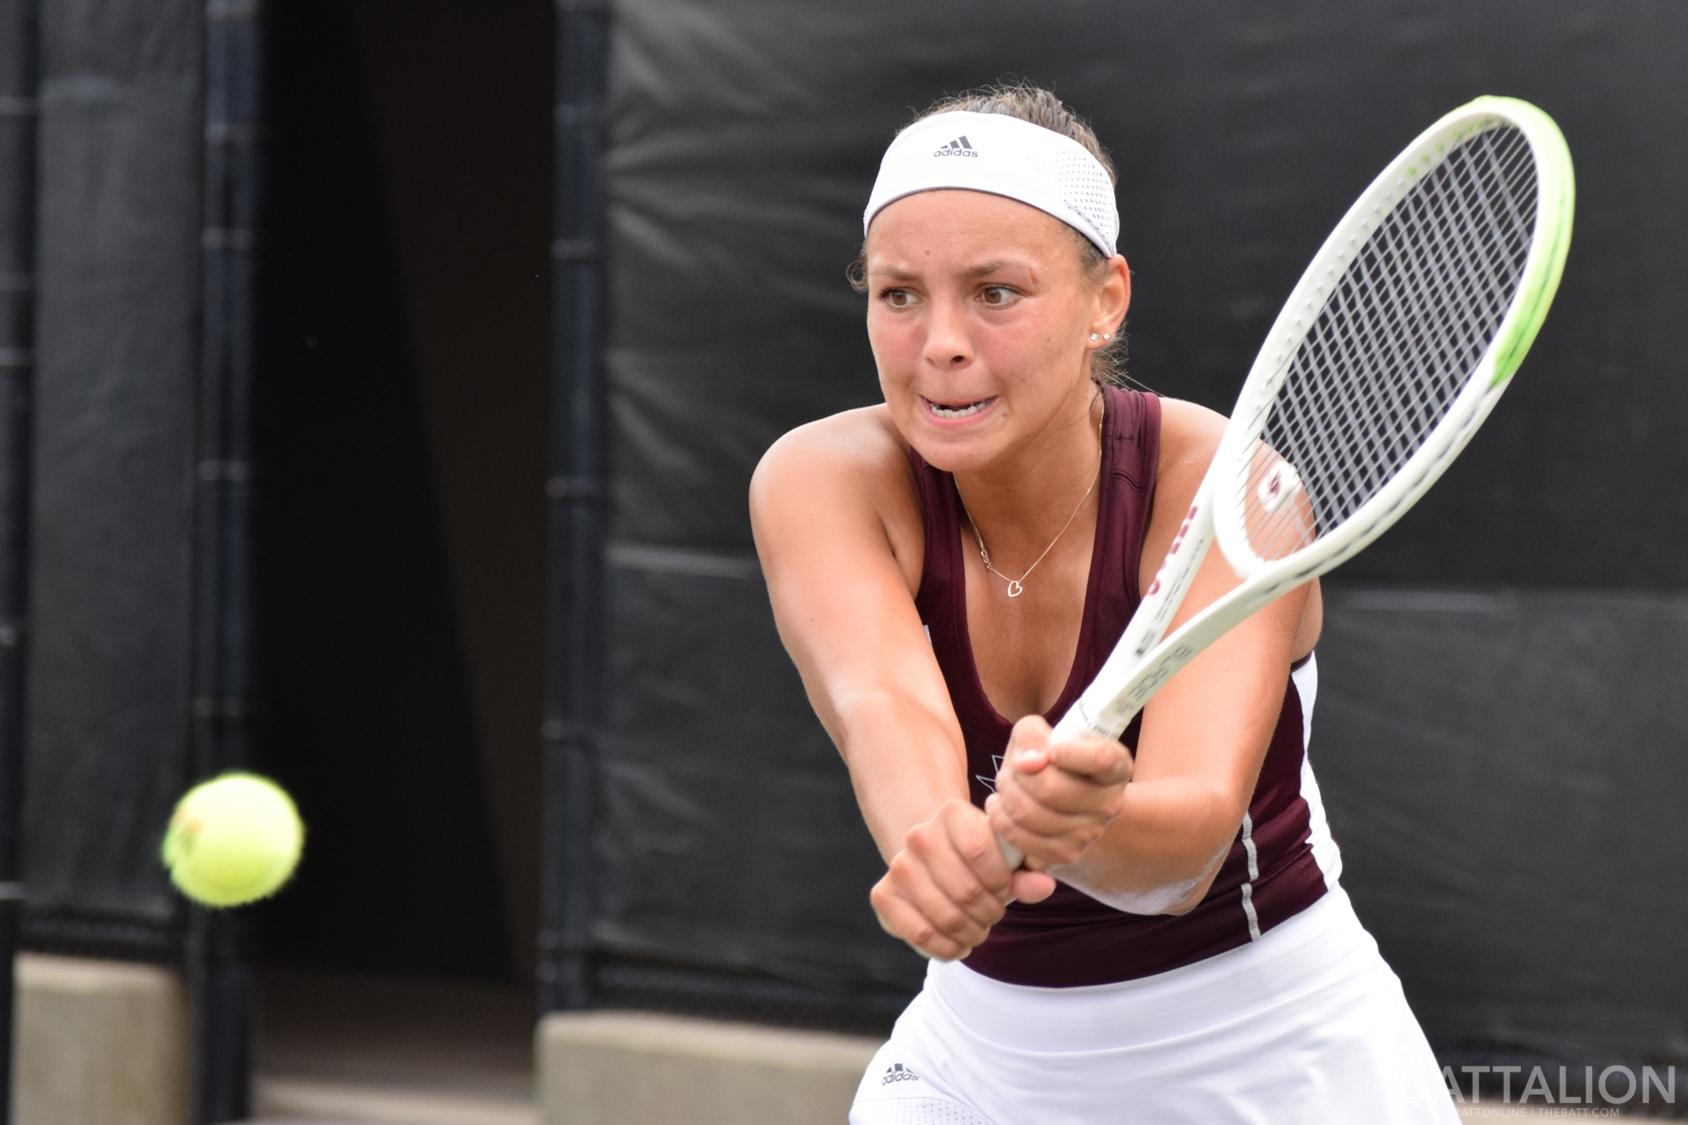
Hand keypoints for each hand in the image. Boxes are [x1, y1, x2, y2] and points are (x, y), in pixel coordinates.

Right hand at [870, 798, 1056, 959]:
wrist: (932, 860)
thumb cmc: (977, 860)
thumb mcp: (1004, 859)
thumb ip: (1025, 873)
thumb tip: (1044, 886)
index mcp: (952, 813)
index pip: (980, 852)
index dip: (1001, 882)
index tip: (1005, 889)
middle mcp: (919, 835)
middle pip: (965, 890)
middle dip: (990, 912)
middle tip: (994, 914)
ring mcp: (898, 866)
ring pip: (945, 916)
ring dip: (971, 933)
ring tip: (979, 930)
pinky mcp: (883, 895)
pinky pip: (921, 934)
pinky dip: (947, 948)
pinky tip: (958, 944)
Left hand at [986, 715, 1133, 870]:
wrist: (1059, 800)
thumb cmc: (1051, 760)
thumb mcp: (1042, 734)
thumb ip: (1032, 735)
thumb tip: (1027, 762)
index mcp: (1116, 767)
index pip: (1102, 759)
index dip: (1070, 753)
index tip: (1052, 750)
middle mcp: (1110, 804)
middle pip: (1050, 789)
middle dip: (1017, 775)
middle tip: (1012, 770)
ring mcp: (1089, 834)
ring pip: (1029, 814)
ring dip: (1005, 795)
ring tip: (1005, 786)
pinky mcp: (1065, 855)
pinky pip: (1020, 839)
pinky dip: (1002, 820)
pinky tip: (1003, 808)